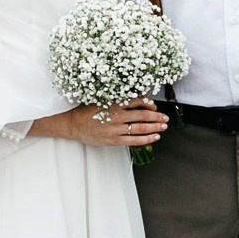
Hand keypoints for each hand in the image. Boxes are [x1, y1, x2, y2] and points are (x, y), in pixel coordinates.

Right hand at [32, 99, 170, 148]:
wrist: (73, 124)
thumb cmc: (87, 110)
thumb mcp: (101, 98)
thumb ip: (117, 98)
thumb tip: (135, 97)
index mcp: (113, 103)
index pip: (136, 101)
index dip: (148, 103)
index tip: (154, 105)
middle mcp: (116, 116)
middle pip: (141, 116)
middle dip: (156, 116)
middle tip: (165, 117)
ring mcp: (115, 129)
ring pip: (140, 128)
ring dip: (154, 127)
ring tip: (163, 126)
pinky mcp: (114, 140)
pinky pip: (133, 140)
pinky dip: (146, 139)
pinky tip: (154, 137)